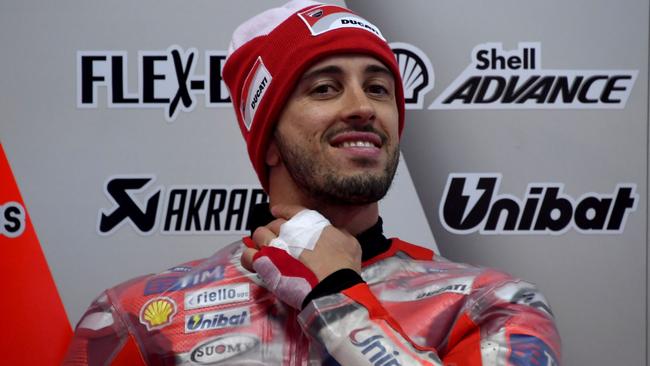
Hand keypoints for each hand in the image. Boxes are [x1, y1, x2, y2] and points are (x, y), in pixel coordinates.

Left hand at [242, 204, 361, 280]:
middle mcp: (289, 230)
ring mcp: (275, 246)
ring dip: (262, 241)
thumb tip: (336, 233)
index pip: (290, 210)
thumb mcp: (350, 241)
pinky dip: (249, 255)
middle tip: (278, 241)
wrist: (332, 286)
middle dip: (274, 231)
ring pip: (259, 235)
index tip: (276, 211)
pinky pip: (248, 255)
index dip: (282, 210)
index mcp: (308, 221)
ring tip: (265, 249)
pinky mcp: (265, 265)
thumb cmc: (343, 265)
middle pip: (273, 223)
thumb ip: (339, 233)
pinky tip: (253, 259)